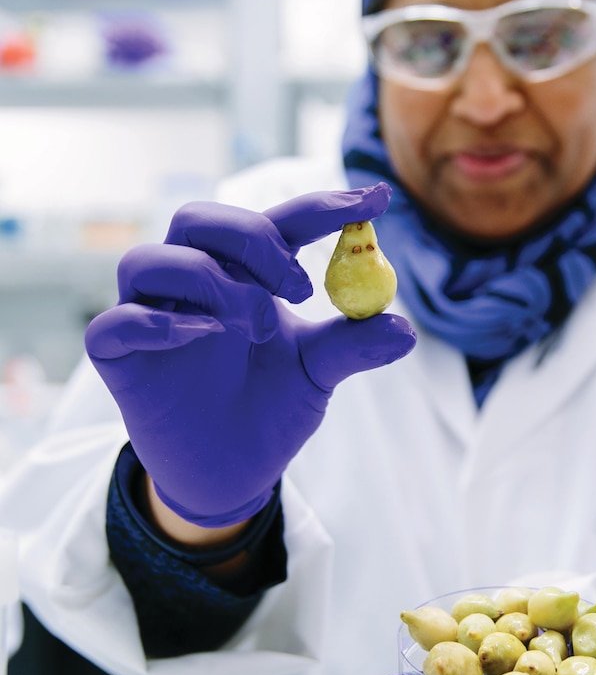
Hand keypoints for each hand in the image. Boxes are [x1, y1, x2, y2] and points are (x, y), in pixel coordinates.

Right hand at [85, 184, 415, 526]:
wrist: (229, 474)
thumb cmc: (269, 409)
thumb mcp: (318, 374)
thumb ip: (353, 345)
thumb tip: (405, 328)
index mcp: (241, 273)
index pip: (276, 223)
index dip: (322, 206)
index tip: (375, 200)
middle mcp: (190, 282)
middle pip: (197, 219)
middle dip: (252, 240)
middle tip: (300, 286)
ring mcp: (148, 315)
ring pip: (148, 260)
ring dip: (210, 281)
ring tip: (258, 325)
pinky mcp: (117, 359)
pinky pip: (112, 326)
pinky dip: (157, 324)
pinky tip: (206, 338)